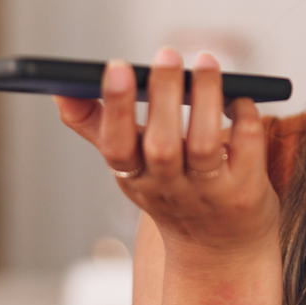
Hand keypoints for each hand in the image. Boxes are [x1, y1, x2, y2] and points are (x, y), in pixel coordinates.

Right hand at [54, 48, 278, 257]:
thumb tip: (60, 91)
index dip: (116, 109)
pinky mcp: (245, 190)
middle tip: (167, 53)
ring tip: (206, 61)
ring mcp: (208, 192)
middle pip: (161, 144)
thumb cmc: (172, 192)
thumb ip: (97, 127)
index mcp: (134, 177)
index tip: (117, 66)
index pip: (117, 146)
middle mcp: (168, 187)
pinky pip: (245, 147)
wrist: (220, 251)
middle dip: (163, 96)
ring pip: (203, 145)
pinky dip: (242, 116)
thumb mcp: (130, 167)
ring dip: (206, 99)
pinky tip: (239, 95)